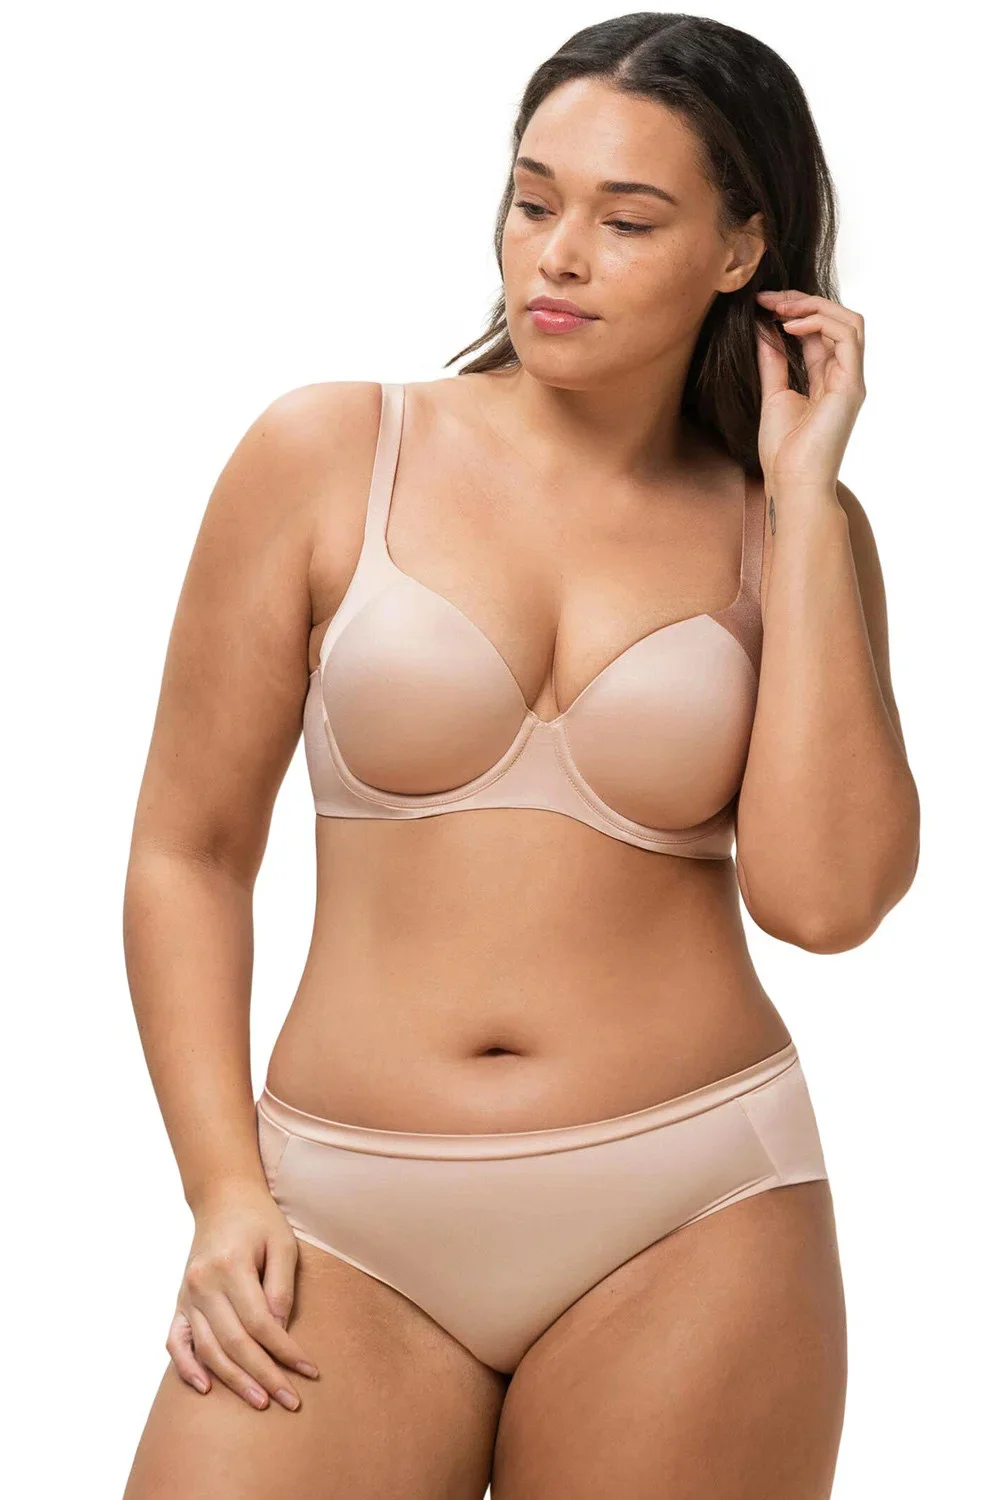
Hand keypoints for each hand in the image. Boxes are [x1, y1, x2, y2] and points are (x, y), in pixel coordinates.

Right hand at [166, 1183, 319, 1410]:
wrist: (223, 1198)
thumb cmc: (259, 1221)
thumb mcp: (282, 1243)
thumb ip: (281, 1287)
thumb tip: (279, 1332)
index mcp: (230, 1265)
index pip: (260, 1323)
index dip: (285, 1351)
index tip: (309, 1371)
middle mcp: (203, 1283)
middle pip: (234, 1343)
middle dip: (264, 1375)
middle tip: (290, 1401)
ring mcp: (186, 1294)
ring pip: (208, 1349)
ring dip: (234, 1380)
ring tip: (260, 1402)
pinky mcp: (179, 1302)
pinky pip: (176, 1342)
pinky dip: (187, 1367)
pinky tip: (206, 1388)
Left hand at [754, 289, 866, 492]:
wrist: (792, 483)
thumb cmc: (784, 452)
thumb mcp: (773, 395)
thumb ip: (773, 361)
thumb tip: (763, 328)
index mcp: (827, 379)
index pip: (819, 331)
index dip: (794, 312)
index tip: (762, 304)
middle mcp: (844, 376)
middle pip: (838, 320)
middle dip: (803, 302)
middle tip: (769, 299)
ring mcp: (851, 380)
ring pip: (849, 321)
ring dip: (813, 307)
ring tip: (779, 308)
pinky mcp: (852, 386)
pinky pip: (848, 337)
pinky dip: (820, 324)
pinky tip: (790, 328)